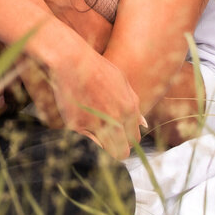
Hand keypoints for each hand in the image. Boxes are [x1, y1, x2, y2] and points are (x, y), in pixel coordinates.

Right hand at [37, 33, 139, 156]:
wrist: (70, 61)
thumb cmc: (96, 68)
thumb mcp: (122, 82)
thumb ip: (134, 105)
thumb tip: (144, 125)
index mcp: (129, 108)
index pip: (134, 140)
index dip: (126, 140)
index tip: (118, 137)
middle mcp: (116, 119)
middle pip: (122, 152)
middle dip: (117, 149)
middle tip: (107, 141)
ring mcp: (96, 124)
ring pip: (106, 154)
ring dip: (103, 149)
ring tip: (96, 137)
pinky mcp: (77, 126)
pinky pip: (87, 144)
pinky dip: (86, 141)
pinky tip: (83, 127)